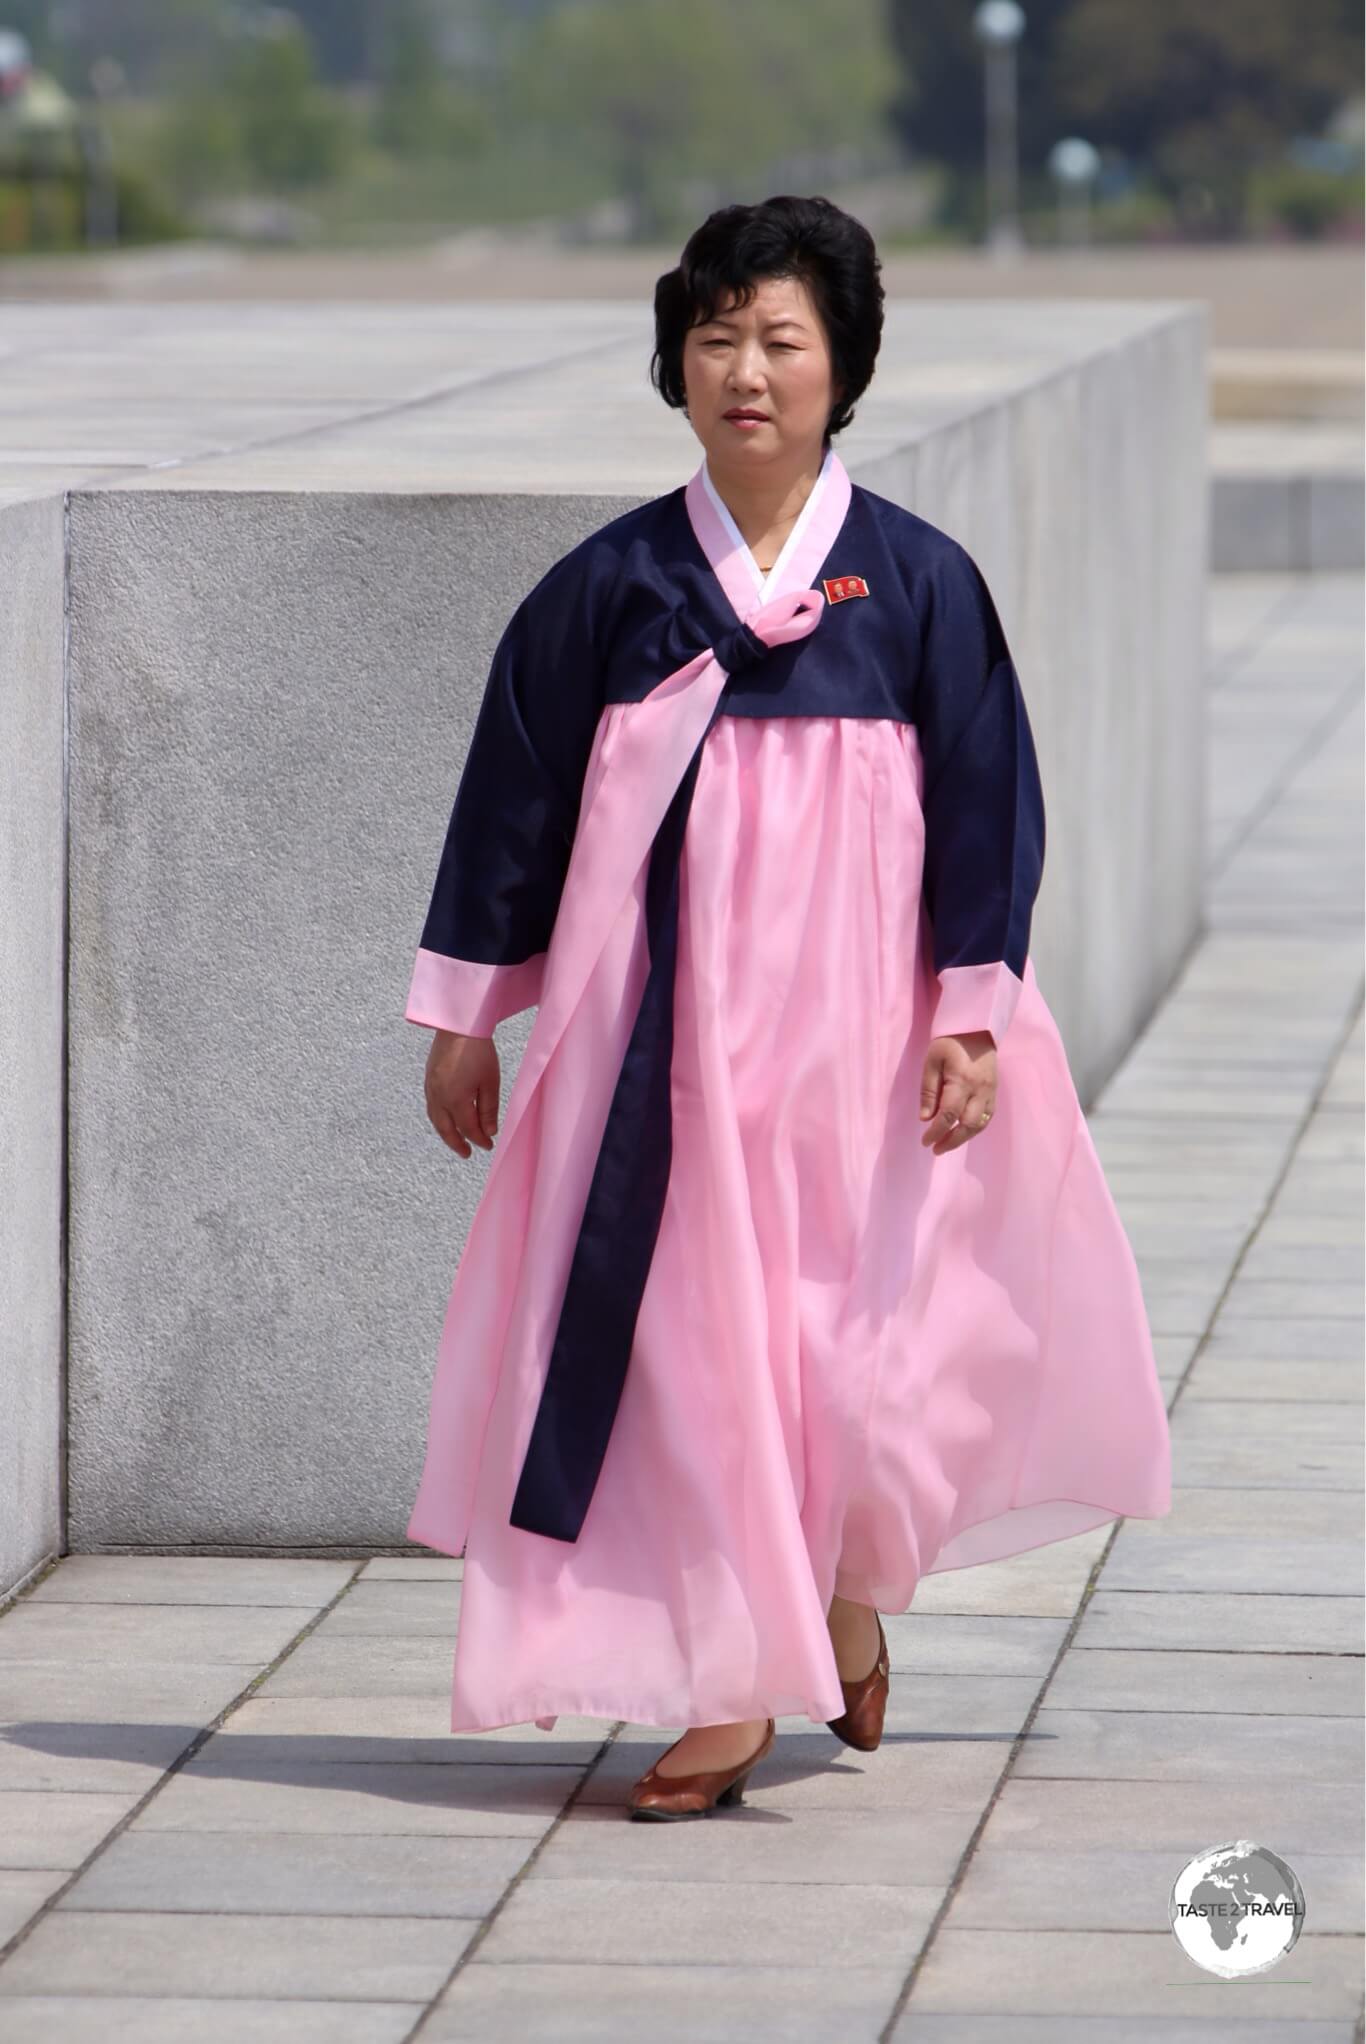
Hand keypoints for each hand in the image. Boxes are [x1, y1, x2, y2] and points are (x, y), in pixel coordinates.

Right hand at [423, 1028, 500, 1157]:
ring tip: (456, 1140)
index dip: (479, 1140)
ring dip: (445, 1133)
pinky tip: (446, 1119)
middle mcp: (439, 1097)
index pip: (468, 1128)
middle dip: (457, 1143)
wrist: (458, 1025)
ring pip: (435, 1119)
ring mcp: (430, 1088)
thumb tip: (489, 1131)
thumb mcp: (490, 1082)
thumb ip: (489, 1109)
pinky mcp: (428, 1079)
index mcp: (455, 1100)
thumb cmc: (478, 1051)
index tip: (489, 1146)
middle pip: (446, 1129)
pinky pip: (431, 1106)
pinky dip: (438, 1118)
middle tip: (467, 1154)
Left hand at [919, 1031, 996, 1153]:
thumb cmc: (949, 1042)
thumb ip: (928, 1091)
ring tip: (947, 1144)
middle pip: (968, 1125)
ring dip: (963, 1138)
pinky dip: (974, 1129)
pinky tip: (963, 1133)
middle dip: (951, 1141)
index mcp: (962, 1080)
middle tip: (936, 1149)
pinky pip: (987, 1117)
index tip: (925, 1142)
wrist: (977, 1028)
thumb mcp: (932, 1061)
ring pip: (980, 1124)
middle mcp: (980, 1089)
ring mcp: (991, 1092)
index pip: (949, 1114)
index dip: (937, 1132)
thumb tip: (926, 1118)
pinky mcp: (995, 1092)